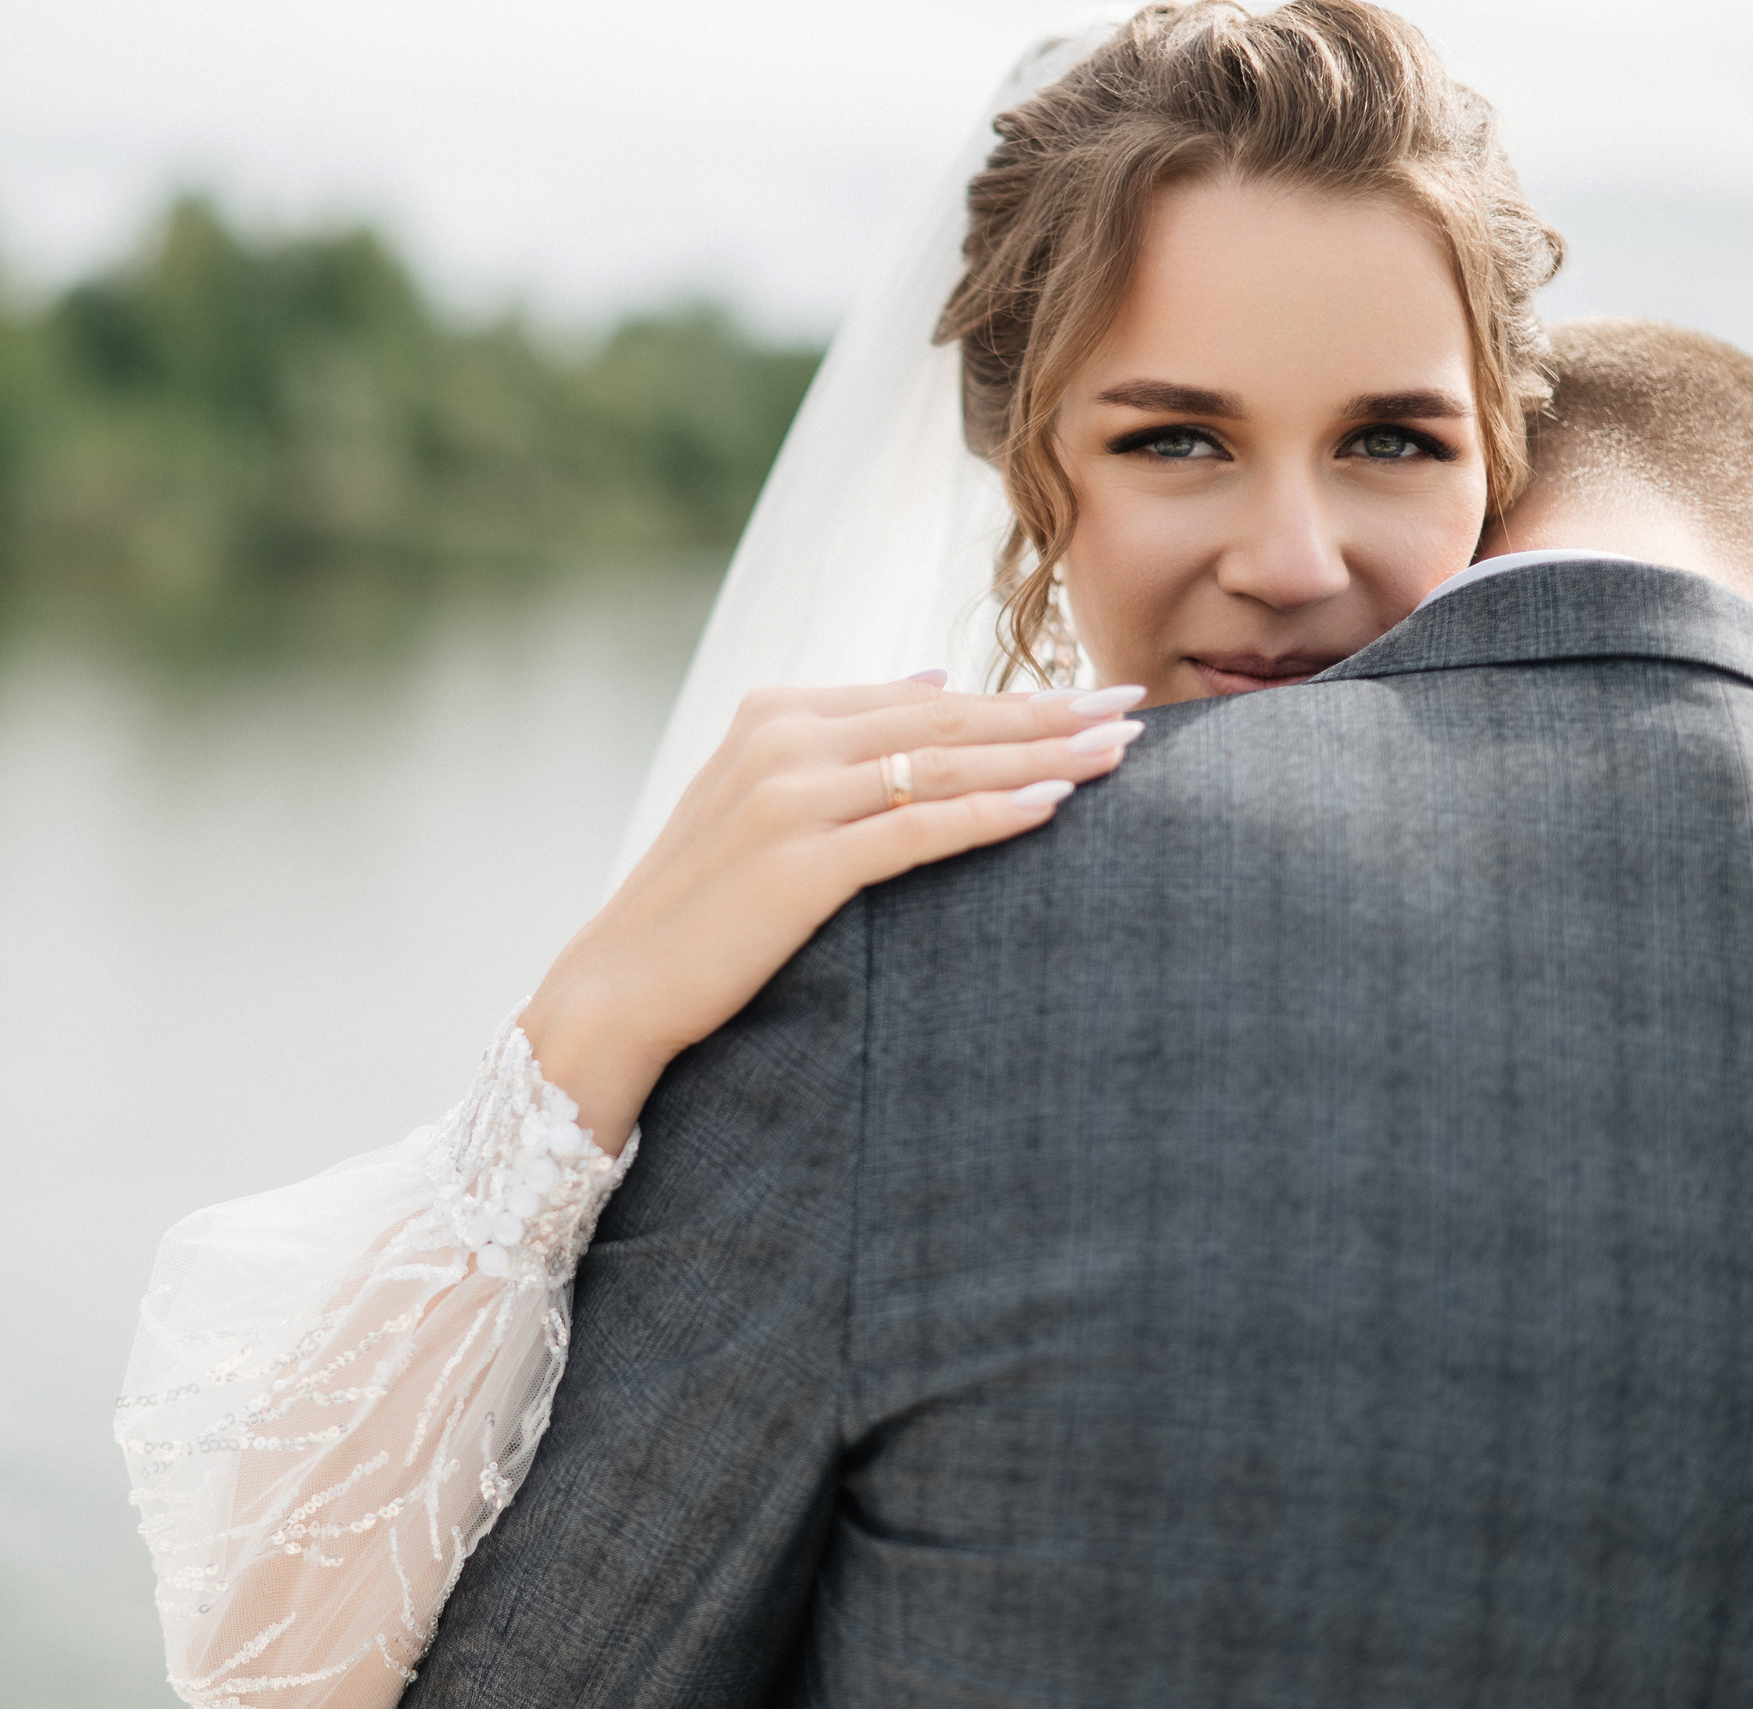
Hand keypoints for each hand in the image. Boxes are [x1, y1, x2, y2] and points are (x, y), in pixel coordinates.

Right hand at [520, 675, 1145, 1151]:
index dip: (1013, 695)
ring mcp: (788, 798)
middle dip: (1048, 712)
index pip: (921, 698)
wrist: (615, 988)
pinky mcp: (798, 864)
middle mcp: (780, 740)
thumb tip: (932, 679)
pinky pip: (916, 830)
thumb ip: (840, 737)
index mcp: (773, 714)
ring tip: (1117, 753)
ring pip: (941, 766)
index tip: (1093, 693)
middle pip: (945, 719)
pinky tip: (1052, 807)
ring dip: (1039, 756)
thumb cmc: (698, 908)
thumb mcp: (757, 798)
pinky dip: (990, 814)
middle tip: (1137, 705)